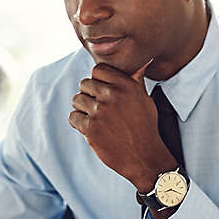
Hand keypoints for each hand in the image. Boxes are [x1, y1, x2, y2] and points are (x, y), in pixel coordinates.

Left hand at [69, 60, 176, 190]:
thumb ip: (136, 80)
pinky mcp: (91, 128)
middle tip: (97, 108)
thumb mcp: (144, 99)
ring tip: (94, 119)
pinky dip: (78, 123)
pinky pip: (73, 117)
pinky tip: (90, 128)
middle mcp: (112, 95)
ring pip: (76, 100)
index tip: (101, 92)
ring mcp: (100, 111)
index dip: (97, 81)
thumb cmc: (145, 127)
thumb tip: (142, 60)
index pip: (98, 70)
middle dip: (88, 95)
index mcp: (125, 85)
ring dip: (82, 109)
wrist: (144, 157)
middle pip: (84, 84)